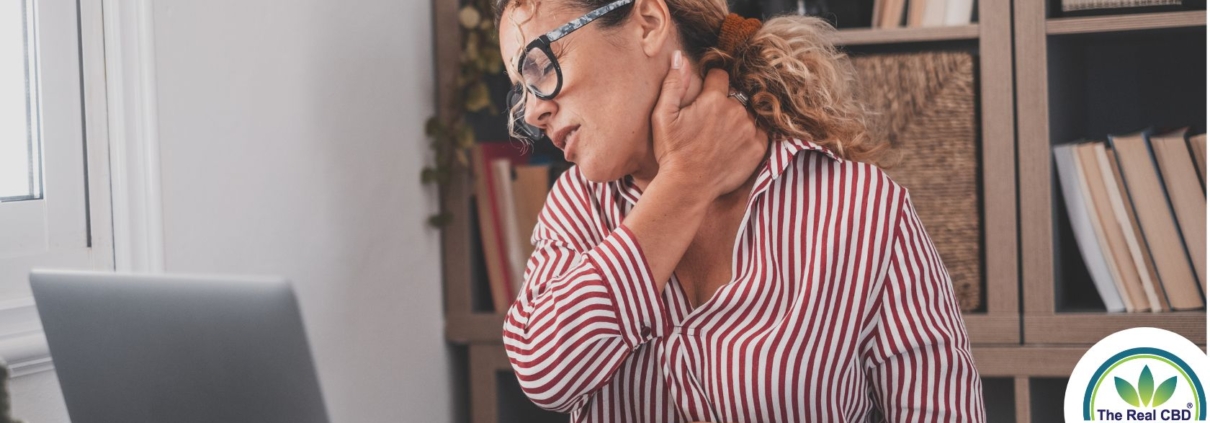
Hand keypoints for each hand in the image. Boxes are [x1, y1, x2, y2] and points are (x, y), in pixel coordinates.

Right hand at [650, 50, 767, 198]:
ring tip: (719, 139)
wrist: (688, 186)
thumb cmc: (672, 152)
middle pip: (734, 97)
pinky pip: (759, 132)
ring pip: (746, 114)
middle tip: (708, 125)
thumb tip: (679, 56)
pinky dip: (749, 136)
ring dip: (736, 121)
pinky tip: (732, 146)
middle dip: (723, 105)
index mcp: (713, 99)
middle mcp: (736, 111)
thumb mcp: (663, 116)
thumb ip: (673, 84)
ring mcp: (749, 130)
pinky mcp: (758, 148)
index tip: (704, 98)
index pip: (720, 76)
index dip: (711, 85)